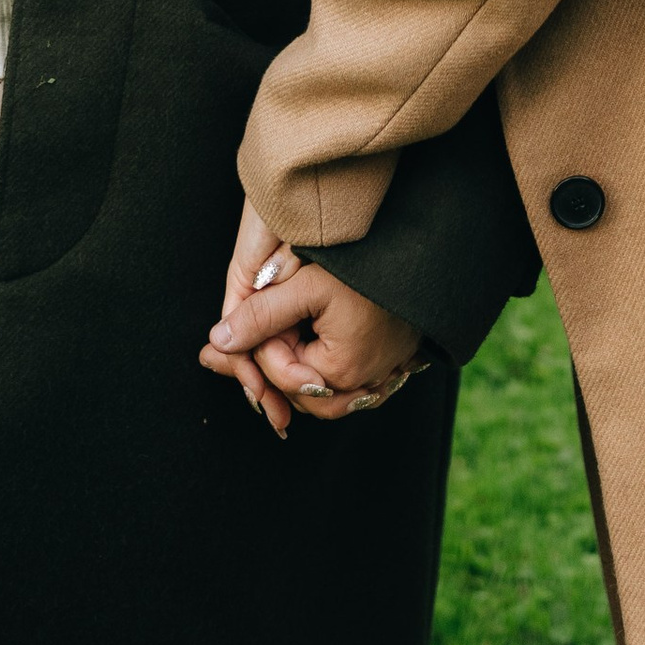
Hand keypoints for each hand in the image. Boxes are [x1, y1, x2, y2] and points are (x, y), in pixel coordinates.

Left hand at [200, 193, 423, 438]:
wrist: (428, 253)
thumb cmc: (370, 266)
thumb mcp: (308, 285)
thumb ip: (261, 315)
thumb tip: (217, 341)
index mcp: (341, 371)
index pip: (279, 372)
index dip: (252, 350)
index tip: (227, 333)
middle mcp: (361, 386)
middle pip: (296, 389)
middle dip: (266, 365)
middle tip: (228, 349)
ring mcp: (377, 379)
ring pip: (316, 390)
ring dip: (289, 371)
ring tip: (261, 346)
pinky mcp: (388, 368)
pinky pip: (341, 385)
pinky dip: (315, 371)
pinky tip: (300, 350)